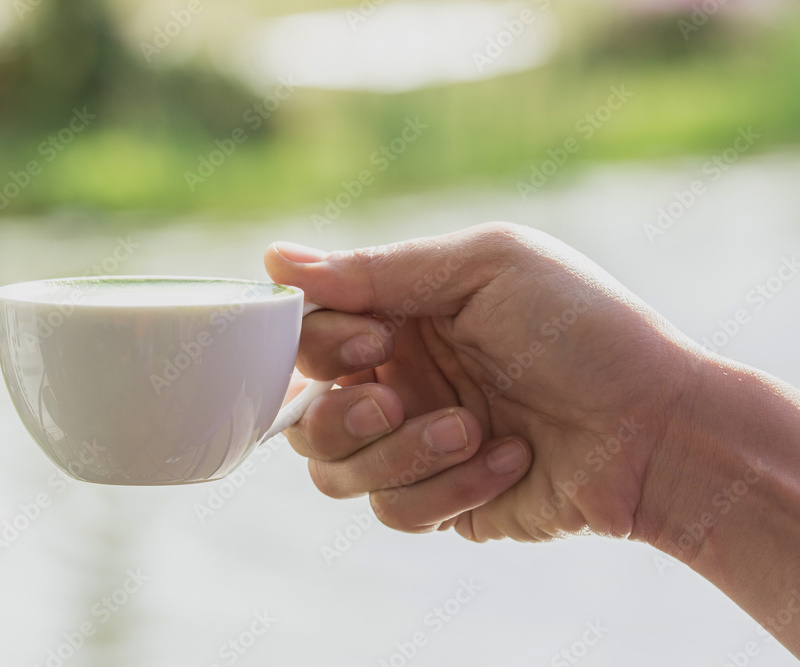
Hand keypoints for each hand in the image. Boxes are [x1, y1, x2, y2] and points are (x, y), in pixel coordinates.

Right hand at [265, 223, 696, 541]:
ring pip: (337, 474)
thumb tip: (274, 261)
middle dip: (344, 415)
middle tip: (398, 398)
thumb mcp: (484, 268)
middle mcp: (396, 380)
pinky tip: (509, 459)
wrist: (658, 426)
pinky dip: (448, 489)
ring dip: (402, 455)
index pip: (306, 336)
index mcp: (399, 317)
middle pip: (303, 416)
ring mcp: (414, 445)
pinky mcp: (440, 501)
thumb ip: (377, 270)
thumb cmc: (581, 329)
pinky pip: (394, 513)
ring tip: (472, 429)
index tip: (375, 340)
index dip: (321, 346)